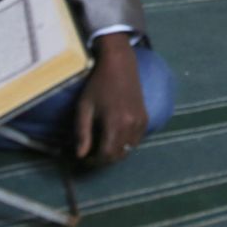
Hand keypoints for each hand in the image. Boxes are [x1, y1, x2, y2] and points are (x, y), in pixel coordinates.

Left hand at [73, 33, 147, 165]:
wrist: (119, 65)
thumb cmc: (98, 84)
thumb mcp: (84, 107)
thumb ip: (82, 133)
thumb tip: (80, 155)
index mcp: (115, 124)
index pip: (106, 155)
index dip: (94, 161)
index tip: (85, 158)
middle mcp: (132, 125)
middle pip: (119, 155)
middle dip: (104, 158)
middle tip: (92, 153)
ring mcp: (141, 122)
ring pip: (129, 149)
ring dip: (116, 151)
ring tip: (103, 144)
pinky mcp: (145, 118)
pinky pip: (137, 139)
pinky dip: (126, 142)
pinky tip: (115, 134)